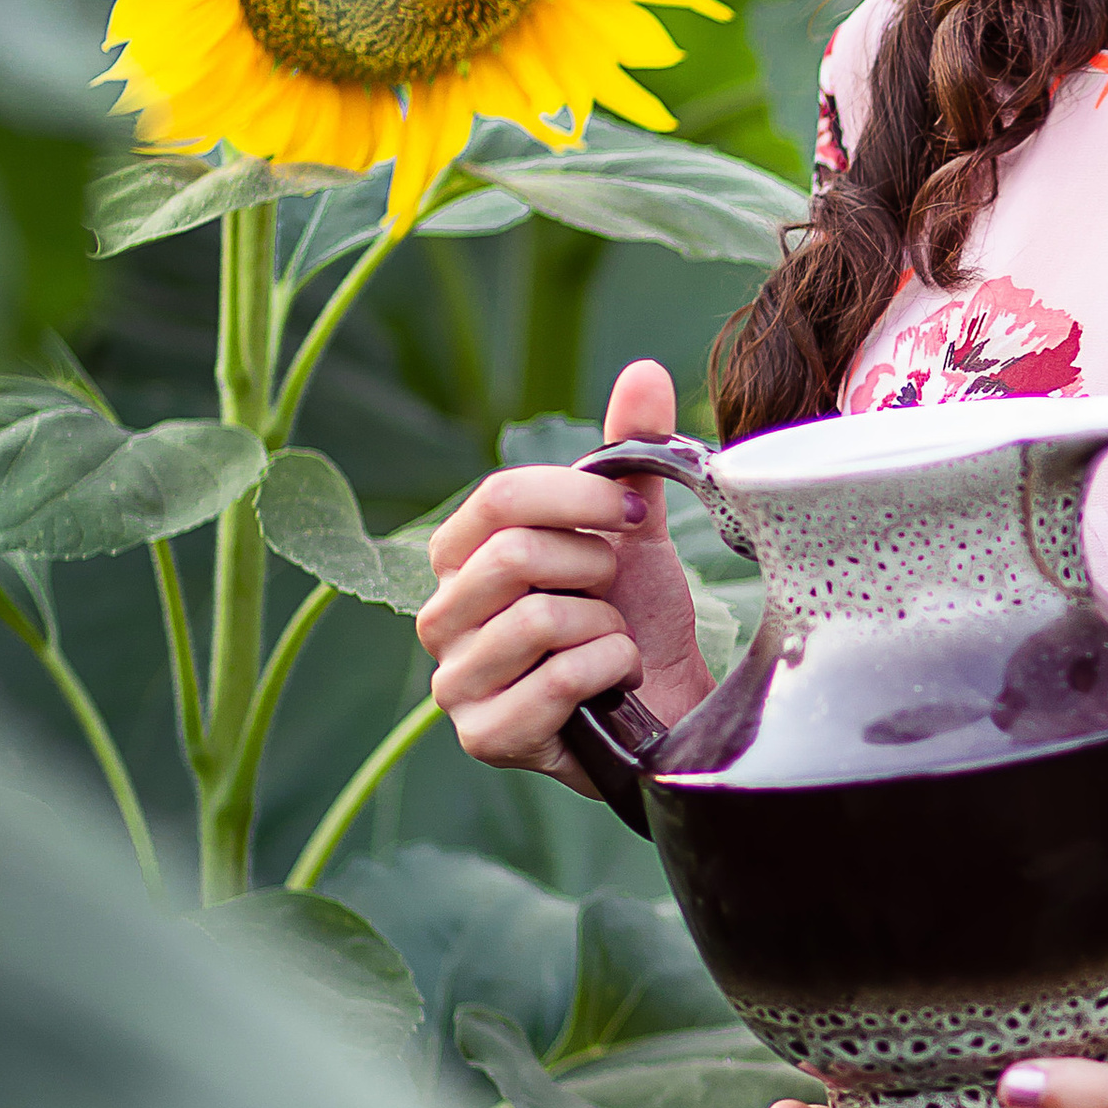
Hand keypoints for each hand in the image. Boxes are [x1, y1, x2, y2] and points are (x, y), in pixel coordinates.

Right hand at [419, 357, 713, 793]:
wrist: (669, 708)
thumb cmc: (638, 616)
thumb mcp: (634, 528)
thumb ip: (631, 452)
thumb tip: (644, 369)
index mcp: (459, 557)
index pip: (498, 498)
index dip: (579, 496)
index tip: (633, 512)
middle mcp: (438, 617)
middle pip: (513, 554)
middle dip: (594, 568)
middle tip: (616, 590)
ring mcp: (454, 682)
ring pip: (539, 620)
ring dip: (606, 627)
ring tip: (612, 642)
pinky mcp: (484, 737)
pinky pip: (560, 679)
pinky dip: (611, 671)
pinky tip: (614, 686)